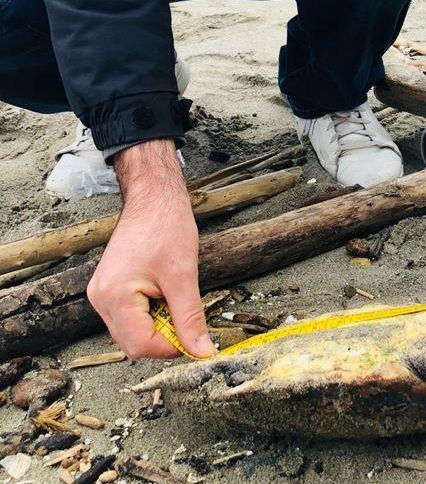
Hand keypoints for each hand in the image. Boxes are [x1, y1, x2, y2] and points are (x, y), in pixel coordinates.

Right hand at [86, 139, 213, 359]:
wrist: (154, 197)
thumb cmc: (166, 225)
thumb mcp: (184, 275)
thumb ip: (191, 318)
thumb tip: (202, 351)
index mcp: (114, 296)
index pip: (141, 346)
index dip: (172, 347)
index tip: (195, 337)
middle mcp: (100, 298)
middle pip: (133, 344)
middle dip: (163, 337)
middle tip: (186, 314)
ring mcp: (101, 293)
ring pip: (130, 333)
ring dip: (157, 326)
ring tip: (173, 297)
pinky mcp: (108, 288)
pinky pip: (128, 318)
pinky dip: (149, 315)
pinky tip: (163, 294)